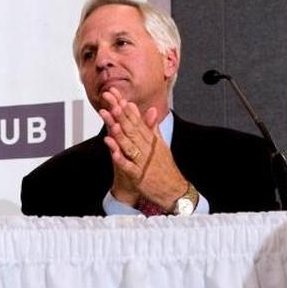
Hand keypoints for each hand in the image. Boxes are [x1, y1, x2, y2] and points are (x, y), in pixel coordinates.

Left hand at [98, 90, 187, 211]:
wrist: (175, 190)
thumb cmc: (166, 168)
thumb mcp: (161, 145)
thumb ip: (153, 128)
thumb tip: (151, 110)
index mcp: (152, 141)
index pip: (138, 122)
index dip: (127, 109)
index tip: (118, 97)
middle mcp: (148, 149)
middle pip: (133, 130)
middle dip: (121, 116)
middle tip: (111, 103)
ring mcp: (144, 162)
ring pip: (131, 146)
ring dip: (120, 135)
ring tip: (111, 124)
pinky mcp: (141, 176)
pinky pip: (130, 167)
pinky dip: (122, 159)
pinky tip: (114, 153)